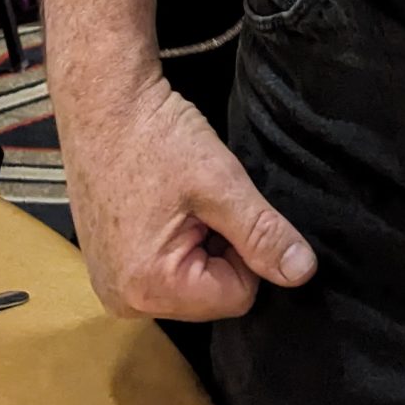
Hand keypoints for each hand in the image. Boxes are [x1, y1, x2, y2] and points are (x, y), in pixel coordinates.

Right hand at [60, 72, 315, 320]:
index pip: (238, 296)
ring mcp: (111, 286)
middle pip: (212, 294)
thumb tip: (303, 272)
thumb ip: (262, 233)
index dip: (245, 250)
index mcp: (150, 288)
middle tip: (198, 201)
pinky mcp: (108, 267)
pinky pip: (164, 271)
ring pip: (191, 283)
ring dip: (198, 243)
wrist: (102, 103)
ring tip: (178, 201)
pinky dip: (175, 240)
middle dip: (219, 249)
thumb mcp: (220, 183)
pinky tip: (162, 206)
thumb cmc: (155, 136)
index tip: (221, 207)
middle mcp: (124, 301)